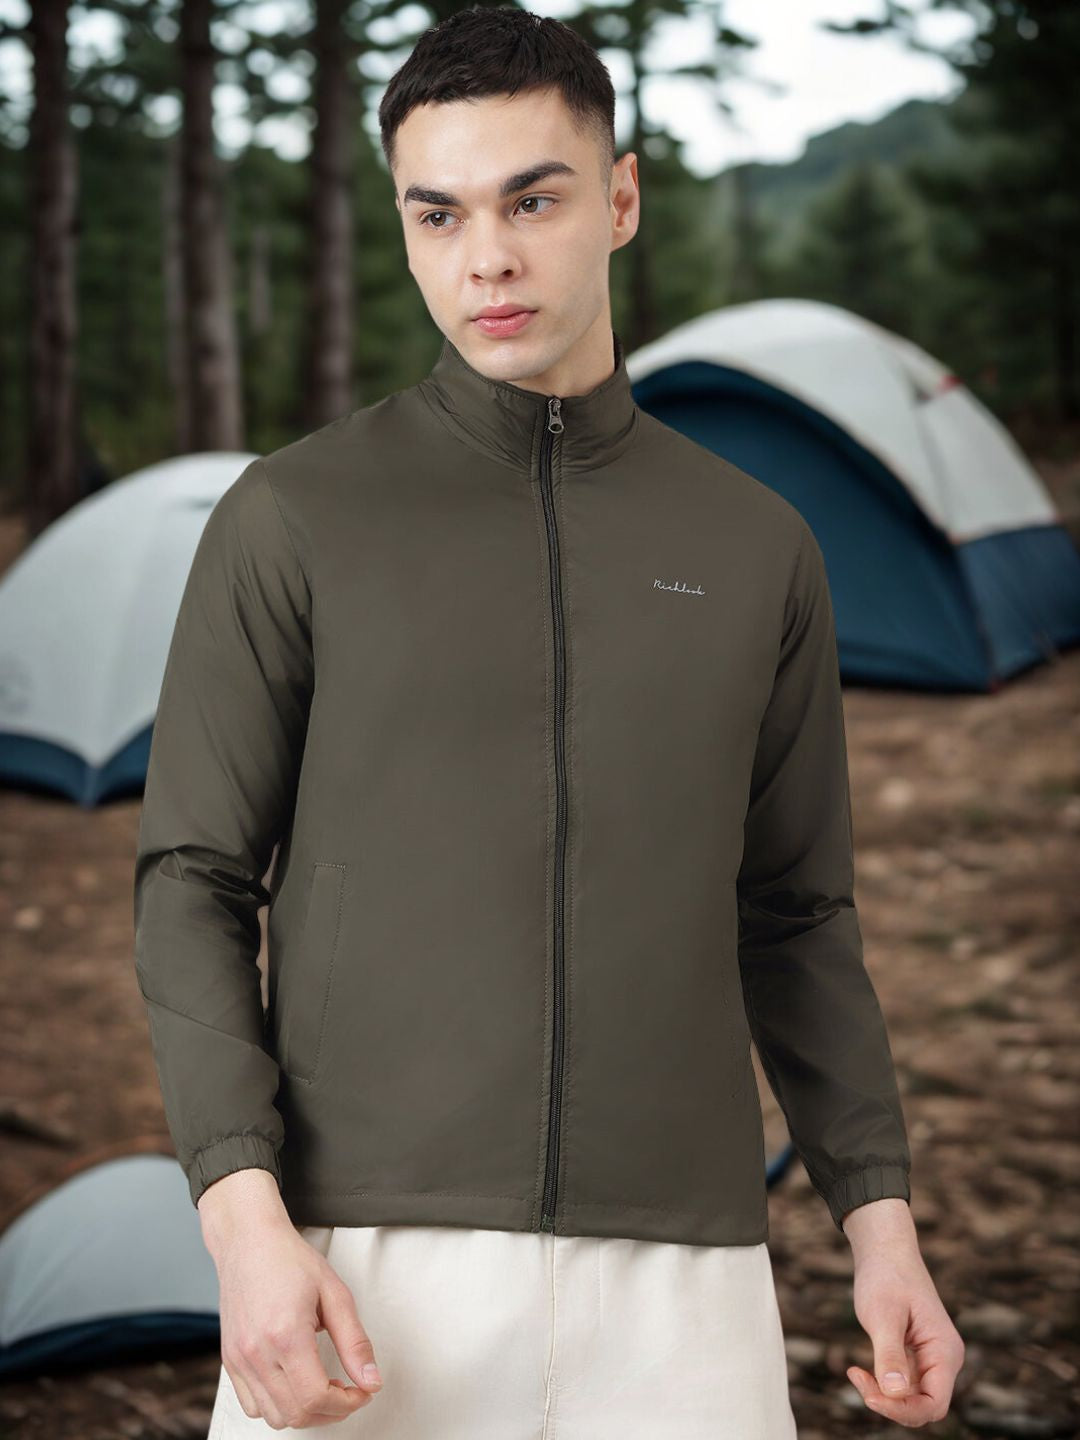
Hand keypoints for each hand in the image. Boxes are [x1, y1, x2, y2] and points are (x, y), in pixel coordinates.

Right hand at [200, 1172, 383, 1428]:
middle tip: (349, 1390)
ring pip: (273, 1417)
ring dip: (304, 1412)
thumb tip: (371, 1380)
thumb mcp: (335, 1293)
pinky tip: (295, 1384)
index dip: (347, 1403)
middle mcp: (257, 1353)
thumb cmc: (289, 1260)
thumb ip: (355, 1342)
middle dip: (331, 1411)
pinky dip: (277, 1406)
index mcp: (286, 1335)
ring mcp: (239, 1360)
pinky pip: (251, 1406)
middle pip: (297, 1414)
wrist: (249, 1241)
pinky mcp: (230, 1361)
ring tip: (323, 1386)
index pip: (316, 1397)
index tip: (362, 1391)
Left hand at [842, 1200, 964, 1425]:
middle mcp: (943, 1360)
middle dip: (890, 1404)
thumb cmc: (886, 1277)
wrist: (884, 1250)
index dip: (903, 1410)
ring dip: (883, 1395)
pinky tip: (858, 1370)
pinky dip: (881, 1384)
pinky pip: (902, 1386)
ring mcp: (930, 1360)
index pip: (934, 1404)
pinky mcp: (914, 1357)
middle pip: (923, 1406)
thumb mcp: (883, 1315)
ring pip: (910, 1398)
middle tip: (856, 1378)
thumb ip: (890, 1354)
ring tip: (855, 1372)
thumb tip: (895, 1392)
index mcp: (945, 1352)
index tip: (870, 1396)